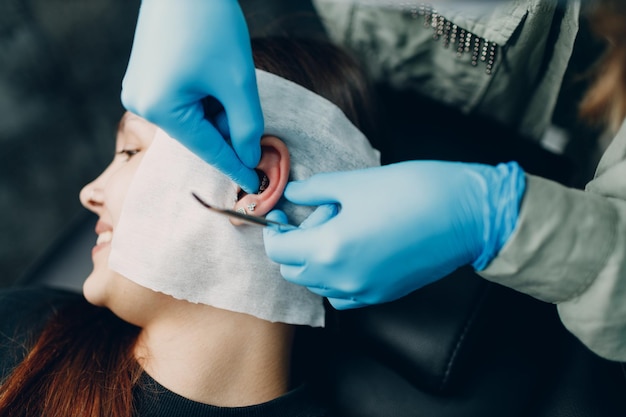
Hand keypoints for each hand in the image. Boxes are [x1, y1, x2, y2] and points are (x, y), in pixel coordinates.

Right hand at [122, 0, 262, 191]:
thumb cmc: (211, 25)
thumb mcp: (237, 82)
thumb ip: (247, 126)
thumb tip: (250, 157)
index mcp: (159, 108)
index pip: (207, 150)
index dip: (236, 167)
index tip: (255, 185)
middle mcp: (141, 103)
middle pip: (199, 133)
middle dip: (228, 127)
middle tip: (249, 112)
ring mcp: (139, 89)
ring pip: (192, 117)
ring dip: (217, 110)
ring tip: (227, 78)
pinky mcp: (145, 76)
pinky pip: (181, 101)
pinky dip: (205, 98)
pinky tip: (214, 75)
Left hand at [263, 161, 525, 308]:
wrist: (465, 214)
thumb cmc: (411, 191)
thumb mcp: (354, 183)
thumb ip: (313, 191)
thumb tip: (291, 194)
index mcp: (329, 249)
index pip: (278, 249)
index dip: (273, 229)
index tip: (281, 212)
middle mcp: (341, 279)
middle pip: (293, 270)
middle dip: (294, 243)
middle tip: (319, 214)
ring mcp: (363, 292)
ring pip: (317, 283)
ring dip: (316, 260)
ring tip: (341, 229)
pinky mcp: (383, 296)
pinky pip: (343, 294)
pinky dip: (336, 277)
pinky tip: (355, 250)